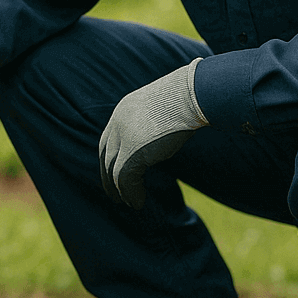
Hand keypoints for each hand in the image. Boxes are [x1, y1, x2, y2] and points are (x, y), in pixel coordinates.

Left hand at [99, 59, 206, 209]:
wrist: (192, 95)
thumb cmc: (189, 97)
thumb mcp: (166, 106)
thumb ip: (157, 120)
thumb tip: (166, 132)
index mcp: (124, 109)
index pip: (109, 138)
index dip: (110, 157)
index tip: (115, 171)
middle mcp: (118, 122)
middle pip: (106, 155)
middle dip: (108, 176)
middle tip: (114, 193)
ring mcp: (123, 138)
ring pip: (113, 171)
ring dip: (119, 190)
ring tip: (128, 203)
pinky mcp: (131, 154)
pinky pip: (124, 180)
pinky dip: (130, 194)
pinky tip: (138, 203)